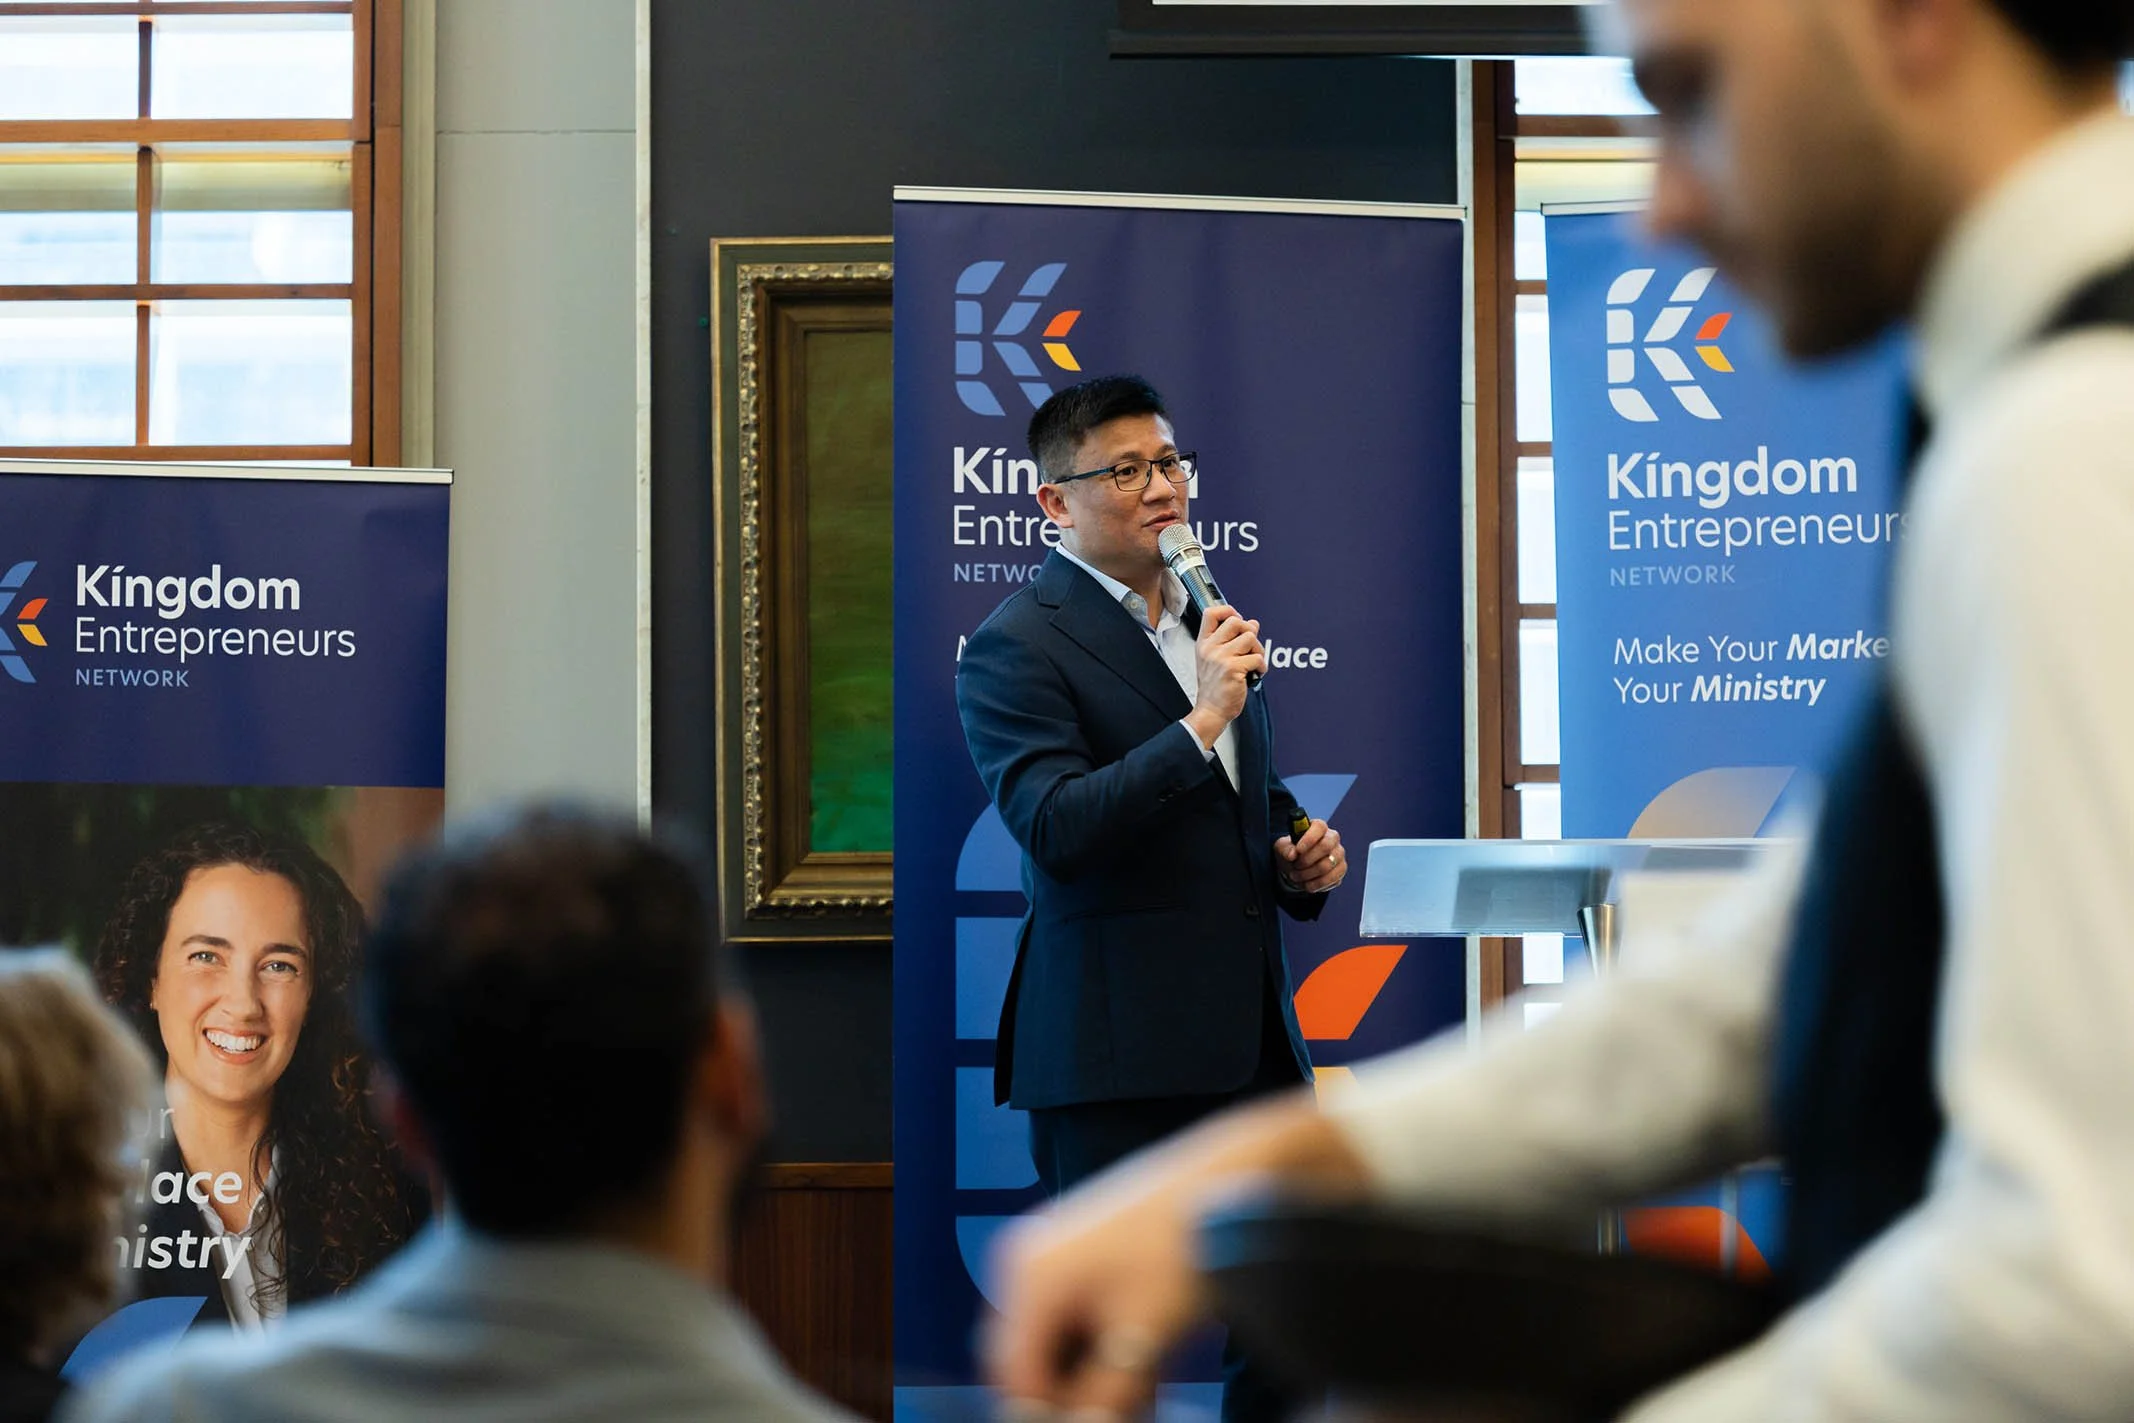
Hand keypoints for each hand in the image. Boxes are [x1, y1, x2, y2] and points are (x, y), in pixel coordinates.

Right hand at [985, 1097, 1369, 1416]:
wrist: (1229, 1178)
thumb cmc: (1184, 1245)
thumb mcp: (1144, 1336)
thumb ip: (1106, 1395)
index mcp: (1032, 1278)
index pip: (1014, 1374)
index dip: (1046, 1411)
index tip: (1088, 1422)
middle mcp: (1028, 1262)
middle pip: (1028, 1357)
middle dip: (1068, 1394)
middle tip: (1121, 1410)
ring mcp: (1052, 1253)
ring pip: (1055, 1340)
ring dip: (1089, 1376)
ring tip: (1143, 1391)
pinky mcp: (1079, 1254)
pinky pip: (1074, 1316)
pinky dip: (1101, 1346)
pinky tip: (1144, 1363)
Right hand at [1185, 605, 1264, 746]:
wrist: (1211, 710)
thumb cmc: (1214, 687)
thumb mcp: (1214, 660)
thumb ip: (1230, 641)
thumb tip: (1253, 623)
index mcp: (1203, 643)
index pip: (1211, 613)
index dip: (1228, 611)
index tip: (1238, 619)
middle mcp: (1210, 648)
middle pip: (1236, 621)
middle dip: (1249, 631)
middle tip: (1250, 646)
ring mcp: (1221, 658)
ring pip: (1250, 638)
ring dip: (1258, 650)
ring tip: (1253, 663)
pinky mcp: (1233, 669)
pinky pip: (1257, 658)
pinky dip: (1261, 667)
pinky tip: (1255, 674)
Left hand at [1277, 819, 1344, 892]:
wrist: (1296, 868)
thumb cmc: (1291, 853)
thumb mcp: (1282, 848)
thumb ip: (1285, 849)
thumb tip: (1291, 855)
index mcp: (1318, 827)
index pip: (1319, 827)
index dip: (1309, 838)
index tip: (1298, 850)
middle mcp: (1332, 838)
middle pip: (1325, 846)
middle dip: (1306, 860)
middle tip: (1295, 866)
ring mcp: (1339, 854)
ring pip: (1326, 865)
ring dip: (1307, 874)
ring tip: (1296, 876)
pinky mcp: (1341, 870)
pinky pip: (1331, 879)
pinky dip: (1315, 884)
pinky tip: (1306, 884)